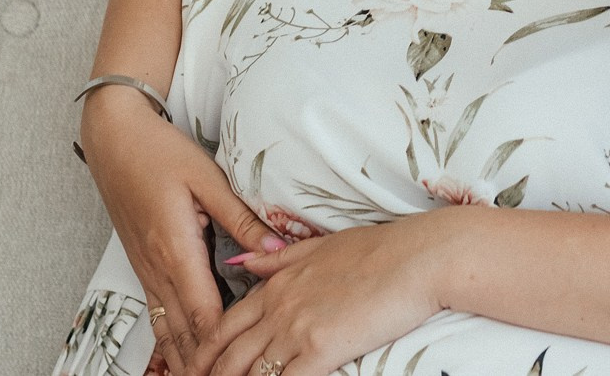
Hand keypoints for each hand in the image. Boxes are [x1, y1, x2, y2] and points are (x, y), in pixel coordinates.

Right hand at [78, 89, 282, 374]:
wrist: (114, 139)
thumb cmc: (159, 152)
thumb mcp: (207, 178)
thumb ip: (242, 219)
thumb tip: (278, 248)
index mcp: (176, 249)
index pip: (204, 313)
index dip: (224, 343)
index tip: (245, 358)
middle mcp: (157, 267)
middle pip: (184, 331)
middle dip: (204, 361)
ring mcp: (146, 268)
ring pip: (167, 328)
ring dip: (186, 356)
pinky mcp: (142, 264)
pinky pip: (158, 311)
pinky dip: (171, 338)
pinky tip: (182, 352)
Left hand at [195, 210, 460, 375]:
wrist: (415, 258)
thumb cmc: (378, 250)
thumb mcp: (319, 245)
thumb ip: (277, 259)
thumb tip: (244, 261)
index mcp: (277, 284)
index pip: (225, 325)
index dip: (205, 352)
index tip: (194, 369)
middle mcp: (279, 307)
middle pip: (227, 354)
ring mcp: (297, 329)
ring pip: (250, 372)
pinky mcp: (320, 350)